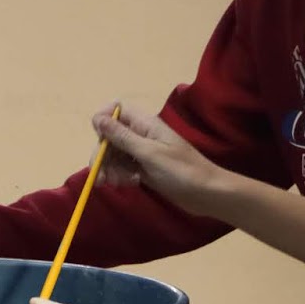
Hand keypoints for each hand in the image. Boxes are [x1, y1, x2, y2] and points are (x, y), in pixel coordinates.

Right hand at [92, 104, 229, 216]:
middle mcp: (141, 134)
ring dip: (111, 168)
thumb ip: (122, 136)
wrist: (207, 193)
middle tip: (100, 176)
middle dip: (102, 155)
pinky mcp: (144, 169)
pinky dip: (121, 175)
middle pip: (110, 136)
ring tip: (119, 183)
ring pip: (115, 154)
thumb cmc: (181, 170)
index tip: (100, 139)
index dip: (103, 121)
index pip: (116, 109)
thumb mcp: (149, 153)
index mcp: (144, 123)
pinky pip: (124, 167)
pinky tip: (131, 184)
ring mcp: (143, 152)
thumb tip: (97, 118)